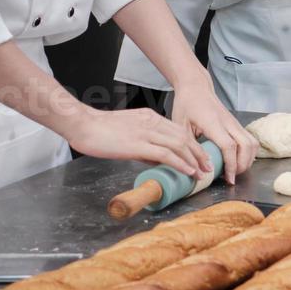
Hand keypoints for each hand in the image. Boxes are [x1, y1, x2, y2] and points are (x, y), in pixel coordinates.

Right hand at [61, 106, 211, 178]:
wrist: (82, 125)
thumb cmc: (100, 130)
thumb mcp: (128, 131)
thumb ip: (144, 143)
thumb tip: (156, 159)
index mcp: (150, 117)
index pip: (178, 131)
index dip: (193, 144)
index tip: (200, 156)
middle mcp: (152, 122)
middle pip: (184, 137)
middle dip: (199, 153)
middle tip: (208, 166)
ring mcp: (146, 132)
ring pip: (179, 144)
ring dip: (194, 159)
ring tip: (202, 172)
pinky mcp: (138, 144)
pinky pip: (166, 154)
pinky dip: (180, 163)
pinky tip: (188, 171)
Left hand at [169, 71, 258, 184]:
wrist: (195, 86)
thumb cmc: (186, 104)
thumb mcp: (180, 126)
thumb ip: (190, 147)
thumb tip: (201, 169)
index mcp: (213, 123)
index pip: (229, 146)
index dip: (231, 165)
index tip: (228, 179)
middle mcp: (228, 122)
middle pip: (247, 146)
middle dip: (242, 165)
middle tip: (232, 177)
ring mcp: (234, 122)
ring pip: (252, 143)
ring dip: (248, 159)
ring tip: (235, 170)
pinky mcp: (236, 123)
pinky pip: (249, 139)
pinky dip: (248, 152)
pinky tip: (238, 160)